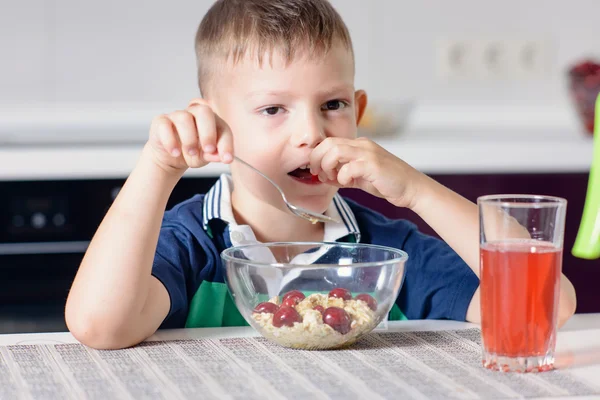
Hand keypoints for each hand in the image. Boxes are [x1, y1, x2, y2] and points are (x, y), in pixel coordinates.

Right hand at [145, 99, 232, 173]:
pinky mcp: (161, 121)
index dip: (226, 143)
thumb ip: (213, 155)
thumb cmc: (191, 153)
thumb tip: (220, 156)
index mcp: (211, 121)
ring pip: (184, 118)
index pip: (222, 127)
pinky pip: (165, 126)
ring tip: (190, 152)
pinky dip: (171, 141)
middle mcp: (195, 113)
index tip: (227, 159)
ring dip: (189, 139)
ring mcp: (177, 115)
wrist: (170, 157)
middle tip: (208, 149)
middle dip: (208, 132)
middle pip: (204, 111)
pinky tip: (175, 152)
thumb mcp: (204, 157)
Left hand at [309, 137, 423, 208]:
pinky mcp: (374, 165)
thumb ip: (343, 174)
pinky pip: (349, 167)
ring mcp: (368, 153)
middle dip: (316, 158)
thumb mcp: (359, 177)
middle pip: (328, 142)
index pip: (329, 142)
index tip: (317, 171)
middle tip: (317, 173)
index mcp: (358, 145)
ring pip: (335, 150)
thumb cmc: (386, 182)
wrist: (411, 188)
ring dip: (326, 165)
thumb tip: (324, 176)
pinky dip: (341, 176)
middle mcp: (362, 145)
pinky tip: (345, 183)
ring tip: (329, 178)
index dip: (317, 155)